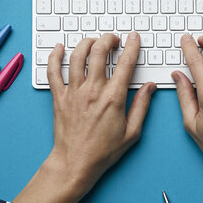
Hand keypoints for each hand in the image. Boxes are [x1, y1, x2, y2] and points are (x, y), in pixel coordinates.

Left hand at [47, 33, 155, 190]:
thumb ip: (142, 107)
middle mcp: (92, 91)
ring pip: (77, 56)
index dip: (132, 47)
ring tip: (94, 42)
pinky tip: (58, 48)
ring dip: (86, 43)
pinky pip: (53, 71)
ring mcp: (73, 92)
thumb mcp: (132, 133)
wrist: (76, 163)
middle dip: (109, 39)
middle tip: (114, 39)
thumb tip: (150, 88)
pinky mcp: (59, 97)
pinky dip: (54, 56)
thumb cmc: (103, 152)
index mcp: (113, 98)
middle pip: (99, 52)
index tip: (134, 39)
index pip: (125, 64)